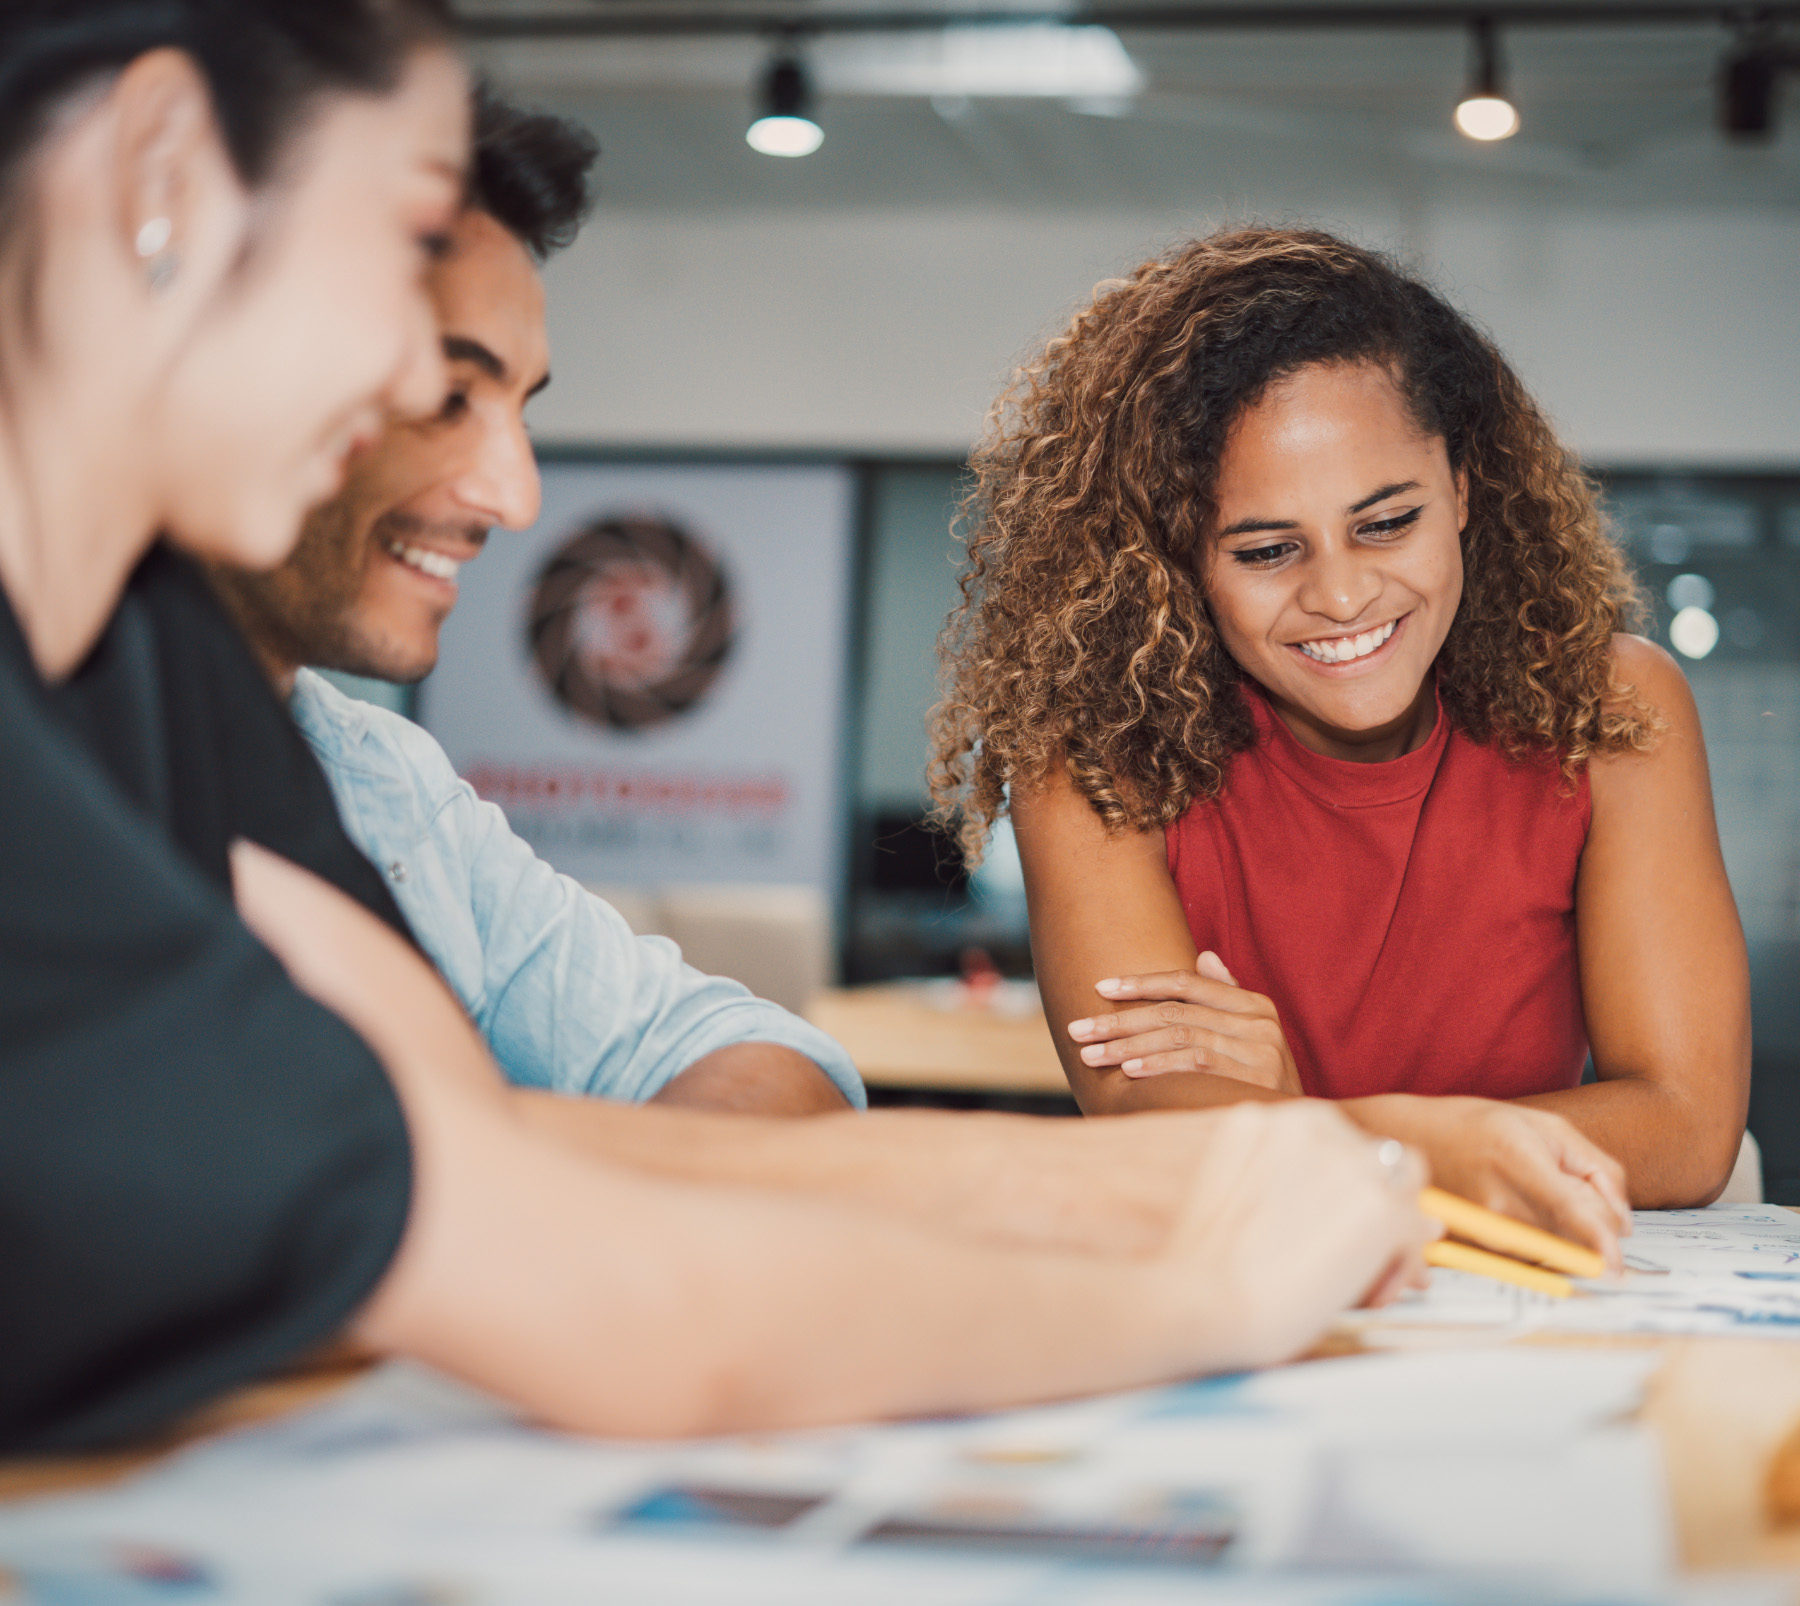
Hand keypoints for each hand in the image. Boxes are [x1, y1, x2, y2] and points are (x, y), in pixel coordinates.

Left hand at [1067, 953, 1302, 1092]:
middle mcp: (1259, 1022)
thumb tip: (1204, 956)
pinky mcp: (1253, 1079)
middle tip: (1079, 1030)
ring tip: (1092, 1055)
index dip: (1141, 983)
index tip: (1100, 987)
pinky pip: (1194, 1064)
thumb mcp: (1250, 1038)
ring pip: (1178, 1036)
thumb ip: (1226, 999)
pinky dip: (1158, 1066)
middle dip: (1119, 1021)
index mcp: (1255, 1005)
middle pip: (1174, 1011)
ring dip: (1128, 1047)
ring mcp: (1259, 1050)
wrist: (1299, 1131)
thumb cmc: (1263, 1083)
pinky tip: (1128, 1072)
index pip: (1187, 982)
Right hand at [1157, 1102, 1435, 1368]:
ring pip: (1403, 1190)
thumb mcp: (1223, 1193)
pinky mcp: (1378, 1209)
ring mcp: (1348, 1163)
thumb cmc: (1198, 1262)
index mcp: (1262, 1117)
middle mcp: (1308, 1126)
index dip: (1336, 1189)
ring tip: (1361, 1279)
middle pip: (1371, 1157)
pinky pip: (1412, 1233)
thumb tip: (1350, 1194)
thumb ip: (1279, 1182)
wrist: (1195, 1299)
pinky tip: (1368, 1294)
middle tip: (1351, 1257)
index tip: (1326, 1226)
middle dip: (1371, 1205)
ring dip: (1391, 1232)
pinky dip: (1400, 1265)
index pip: (1331, 1141)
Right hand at [1343, 1094, 1631, 1272]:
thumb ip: (1596, 1168)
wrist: (1409, 1138)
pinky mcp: (1473, 1247)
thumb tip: (1623, 1223)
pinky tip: (1513, 1211)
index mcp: (1516, 1157)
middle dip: (1589, 1227)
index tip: (1618, 1264)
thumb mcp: (1545, 1126)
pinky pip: (1528, 1257)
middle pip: (1569, 1236)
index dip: (1599, 1241)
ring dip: (1562, 1235)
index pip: (1569, 1210)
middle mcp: (1496, 1199)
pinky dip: (1537, 1242)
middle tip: (1569, 1191)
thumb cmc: (1478, 1127)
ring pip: (1552, 1251)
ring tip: (1530, 1194)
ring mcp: (1481, 1228)